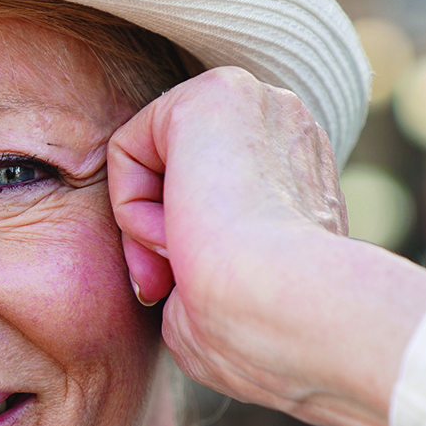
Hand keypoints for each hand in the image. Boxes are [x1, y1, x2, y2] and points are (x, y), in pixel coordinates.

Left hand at [106, 67, 425, 425]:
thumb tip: (177, 268)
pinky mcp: (213, 94)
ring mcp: (256, 103)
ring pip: (149, 165)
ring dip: (147, 229)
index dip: (178, 258)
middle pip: (174, 179)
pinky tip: (174, 235)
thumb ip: (205, 264)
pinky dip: (129, 205)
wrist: (287, 313)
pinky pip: (127, 148)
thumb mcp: (236, 291)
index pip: (204, 202)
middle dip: (159, 241)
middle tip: (175, 287)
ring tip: (184, 262)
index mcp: (298, 178)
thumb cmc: (262, 331)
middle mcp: (285, 129)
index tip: (186, 298)